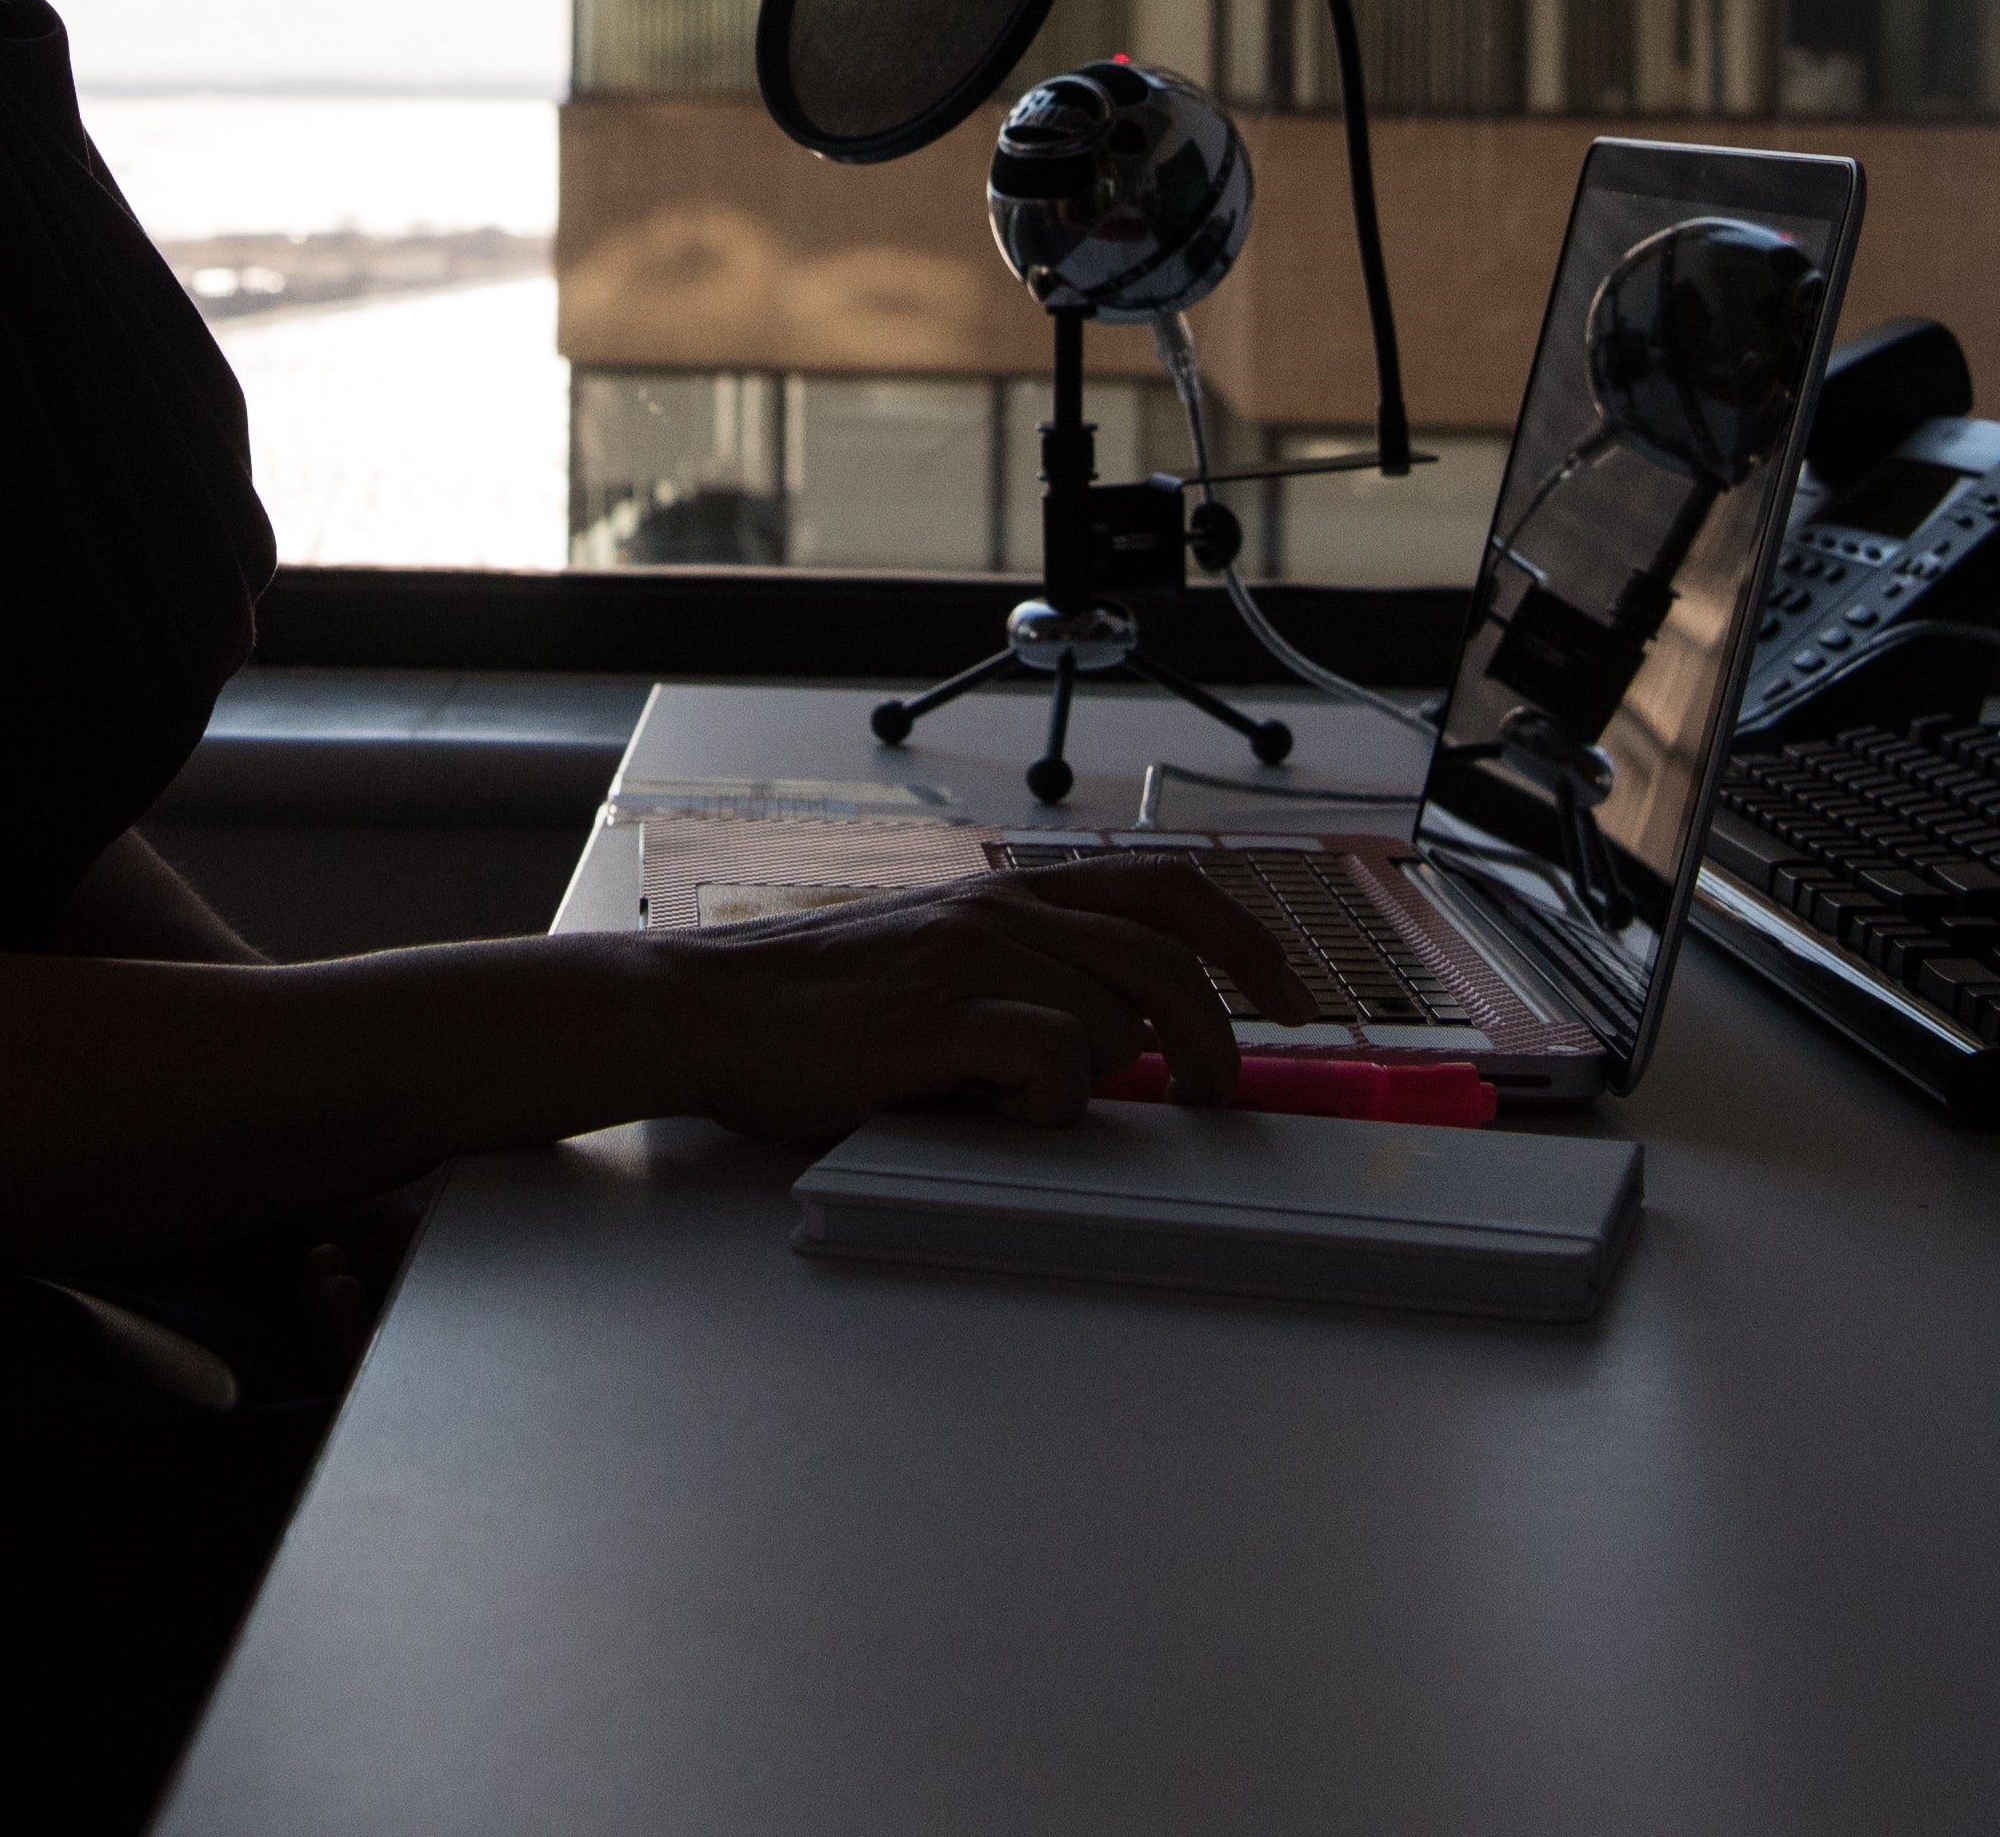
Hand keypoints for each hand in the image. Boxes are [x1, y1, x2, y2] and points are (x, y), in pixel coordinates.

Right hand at [640, 861, 1323, 1139]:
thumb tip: (1120, 1039)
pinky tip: (1003, 1109)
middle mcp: (1003, 911)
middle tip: (1217, 1094)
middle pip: (1169, 958)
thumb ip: (1024, 980)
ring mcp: (974, 959)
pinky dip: (1052, 1099)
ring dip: (1104, 1076)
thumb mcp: (937, 966)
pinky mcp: (942, 1017)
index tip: (1289, 993)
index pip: (1164, 889)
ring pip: (1114, 1018)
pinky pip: (1055, 1060)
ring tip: (1047, 1103)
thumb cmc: (817, 1007)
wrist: (711, 1010)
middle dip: (1218, 1034)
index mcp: (1010, 895)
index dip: (1245, 937)